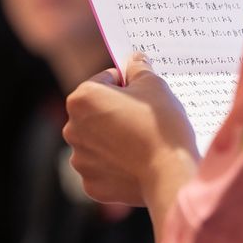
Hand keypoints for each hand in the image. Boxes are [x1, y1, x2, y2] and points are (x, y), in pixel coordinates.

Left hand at [63, 53, 199, 241]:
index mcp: (82, 98)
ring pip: (99, 140)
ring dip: (115, 138)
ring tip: (142, 142)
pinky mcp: (91, 184)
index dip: (128, 84)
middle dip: (117, 111)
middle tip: (145, 118)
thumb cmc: (160, 125)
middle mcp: (72, 128)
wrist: (170, 173)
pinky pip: (103, 167)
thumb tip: (134, 59)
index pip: (106, 79)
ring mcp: (80, 159)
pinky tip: (137, 163)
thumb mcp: (154, 85)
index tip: (144, 95)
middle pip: (98, 111)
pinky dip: (117, 165)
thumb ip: (139, 68)